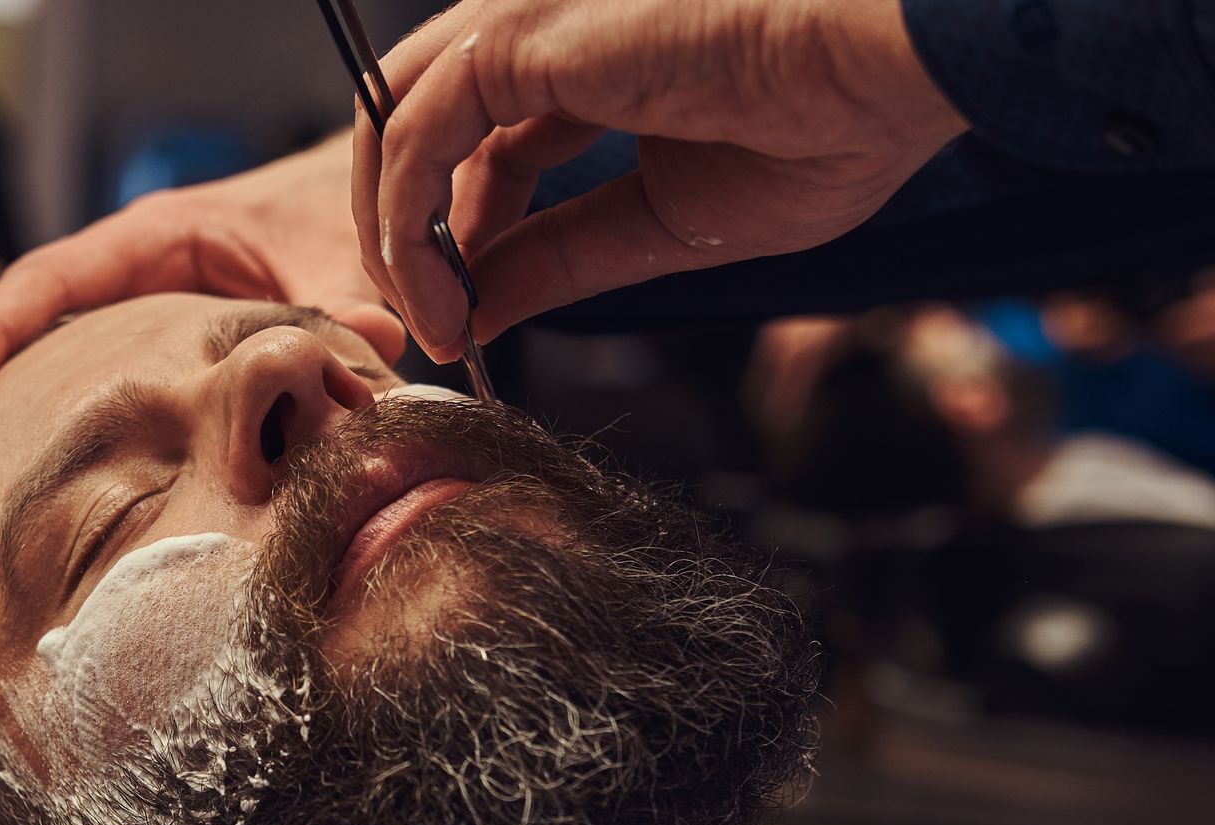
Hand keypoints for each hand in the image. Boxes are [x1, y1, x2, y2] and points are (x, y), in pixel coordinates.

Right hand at [0, 135, 406, 516]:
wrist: (357, 213)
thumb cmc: (334, 221)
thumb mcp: (336, 265)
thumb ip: (339, 308)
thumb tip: (369, 342)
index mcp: (151, 239)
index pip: (43, 285)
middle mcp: (117, 282)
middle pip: (6, 345)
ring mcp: (116, 328)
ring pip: (21, 383)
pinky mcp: (128, 367)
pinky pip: (59, 403)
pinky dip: (19, 449)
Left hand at [354, 0, 968, 359]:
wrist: (899, 58)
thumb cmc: (832, 117)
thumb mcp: (668, 222)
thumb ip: (560, 258)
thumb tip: (475, 312)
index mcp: (586, 48)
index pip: (475, 137)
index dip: (458, 232)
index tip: (466, 316)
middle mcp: (542, 17)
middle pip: (418, 123)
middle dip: (405, 231)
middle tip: (433, 325)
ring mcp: (526, 14)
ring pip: (396, 122)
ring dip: (394, 237)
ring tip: (435, 325)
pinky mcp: (521, 31)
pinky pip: (416, 135)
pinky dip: (406, 225)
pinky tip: (442, 299)